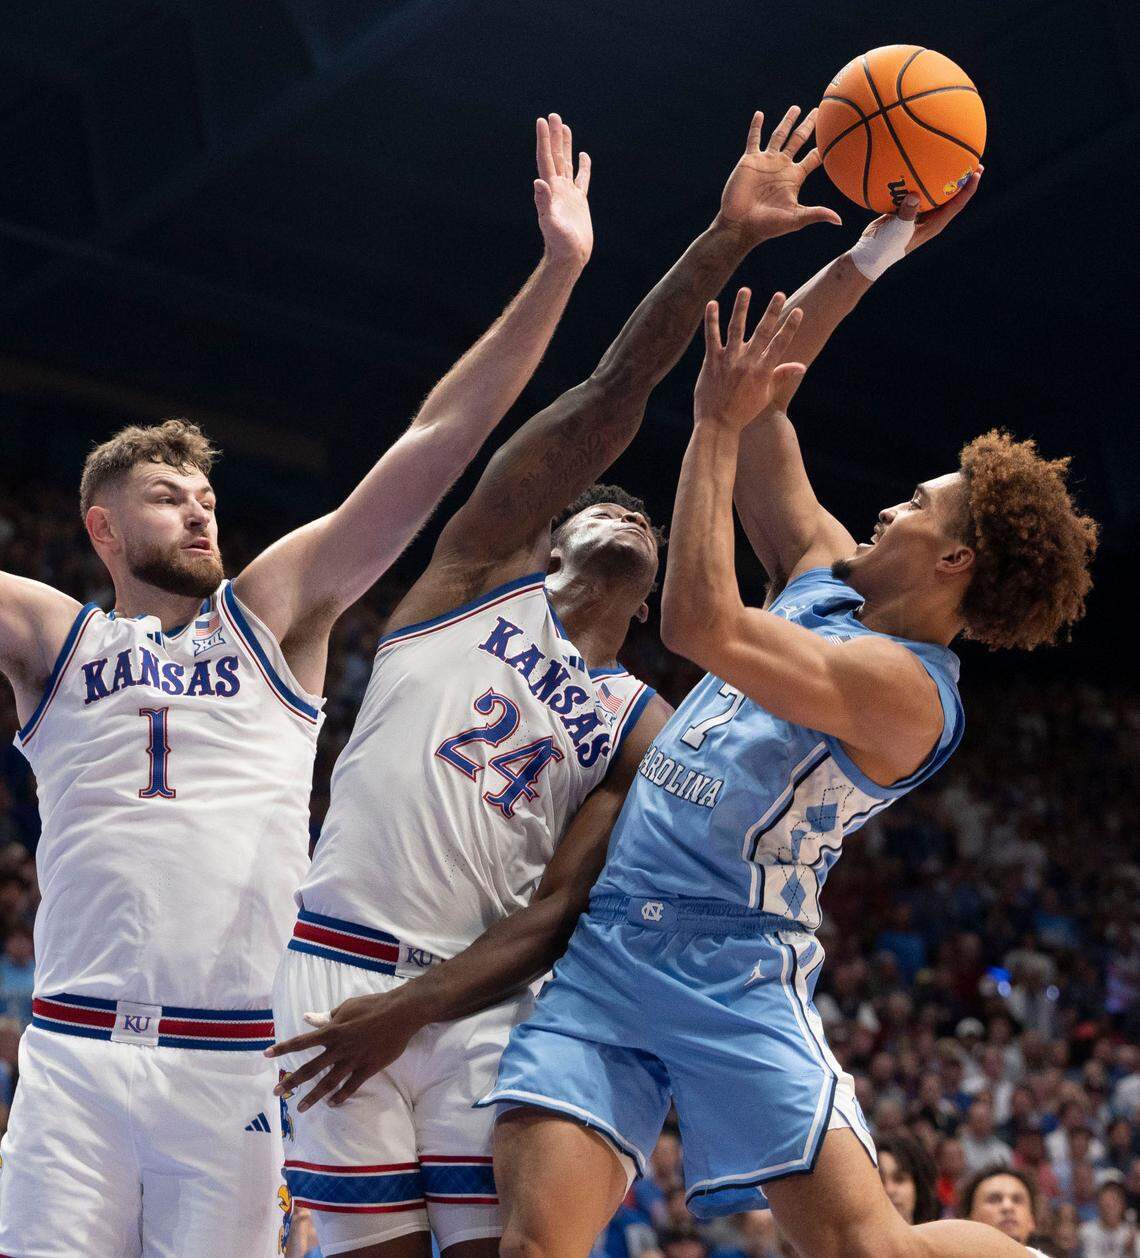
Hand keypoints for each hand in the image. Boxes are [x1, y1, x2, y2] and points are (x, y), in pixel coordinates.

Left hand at [266, 990, 422, 1110]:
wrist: (401, 1013)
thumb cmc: (373, 1005)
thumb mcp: (347, 1007)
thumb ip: (327, 1017)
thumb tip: (308, 1019)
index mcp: (332, 1031)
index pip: (302, 1042)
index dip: (283, 1048)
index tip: (266, 1055)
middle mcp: (338, 1048)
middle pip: (310, 1068)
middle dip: (292, 1081)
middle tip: (276, 1092)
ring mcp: (353, 1060)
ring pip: (328, 1082)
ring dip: (313, 1096)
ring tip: (301, 1108)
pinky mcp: (368, 1068)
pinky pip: (351, 1087)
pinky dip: (340, 1097)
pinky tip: (332, 1104)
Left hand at [534, 113, 592, 268]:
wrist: (570, 256)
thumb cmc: (560, 244)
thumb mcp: (551, 223)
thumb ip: (544, 203)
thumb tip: (539, 183)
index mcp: (551, 190)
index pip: (545, 159)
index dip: (543, 140)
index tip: (542, 121)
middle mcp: (558, 188)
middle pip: (555, 156)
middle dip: (554, 136)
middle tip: (554, 116)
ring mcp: (568, 194)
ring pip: (566, 163)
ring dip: (565, 146)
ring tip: (565, 127)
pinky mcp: (579, 201)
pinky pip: (581, 179)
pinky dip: (582, 166)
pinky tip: (583, 155)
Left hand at [694, 289, 804, 431]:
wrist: (718, 424)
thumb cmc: (743, 411)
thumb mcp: (766, 395)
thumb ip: (781, 376)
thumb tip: (801, 366)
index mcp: (762, 371)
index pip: (780, 345)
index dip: (789, 327)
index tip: (798, 311)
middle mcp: (747, 363)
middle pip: (762, 332)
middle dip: (772, 312)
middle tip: (780, 294)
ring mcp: (728, 361)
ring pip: (736, 329)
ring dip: (741, 308)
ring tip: (745, 290)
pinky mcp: (710, 362)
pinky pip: (711, 337)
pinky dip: (711, 320)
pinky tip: (712, 304)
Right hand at [717, 107, 841, 244]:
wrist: (740, 225)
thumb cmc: (768, 225)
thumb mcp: (795, 219)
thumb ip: (816, 214)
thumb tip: (839, 221)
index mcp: (795, 177)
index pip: (813, 158)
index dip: (824, 148)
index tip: (836, 135)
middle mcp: (782, 166)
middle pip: (799, 140)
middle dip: (809, 126)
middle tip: (820, 111)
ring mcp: (766, 162)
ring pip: (779, 135)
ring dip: (787, 121)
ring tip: (796, 108)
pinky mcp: (750, 161)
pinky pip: (754, 140)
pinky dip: (756, 127)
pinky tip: (759, 114)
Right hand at [861, 164, 982, 254]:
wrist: (871, 252)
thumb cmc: (887, 246)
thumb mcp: (898, 230)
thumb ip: (907, 213)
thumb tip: (914, 195)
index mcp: (934, 224)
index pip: (957, 204)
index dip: (969, 188)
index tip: (977, 172)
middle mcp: (930, 217)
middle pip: (951, 195)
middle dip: (961, 179)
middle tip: (971, 160)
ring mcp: (918, 213)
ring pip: (933, 191)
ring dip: (941, 176)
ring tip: (947, 157)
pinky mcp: (905, 209)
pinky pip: (914, 191)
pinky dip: (916, 179)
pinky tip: (915, 164)